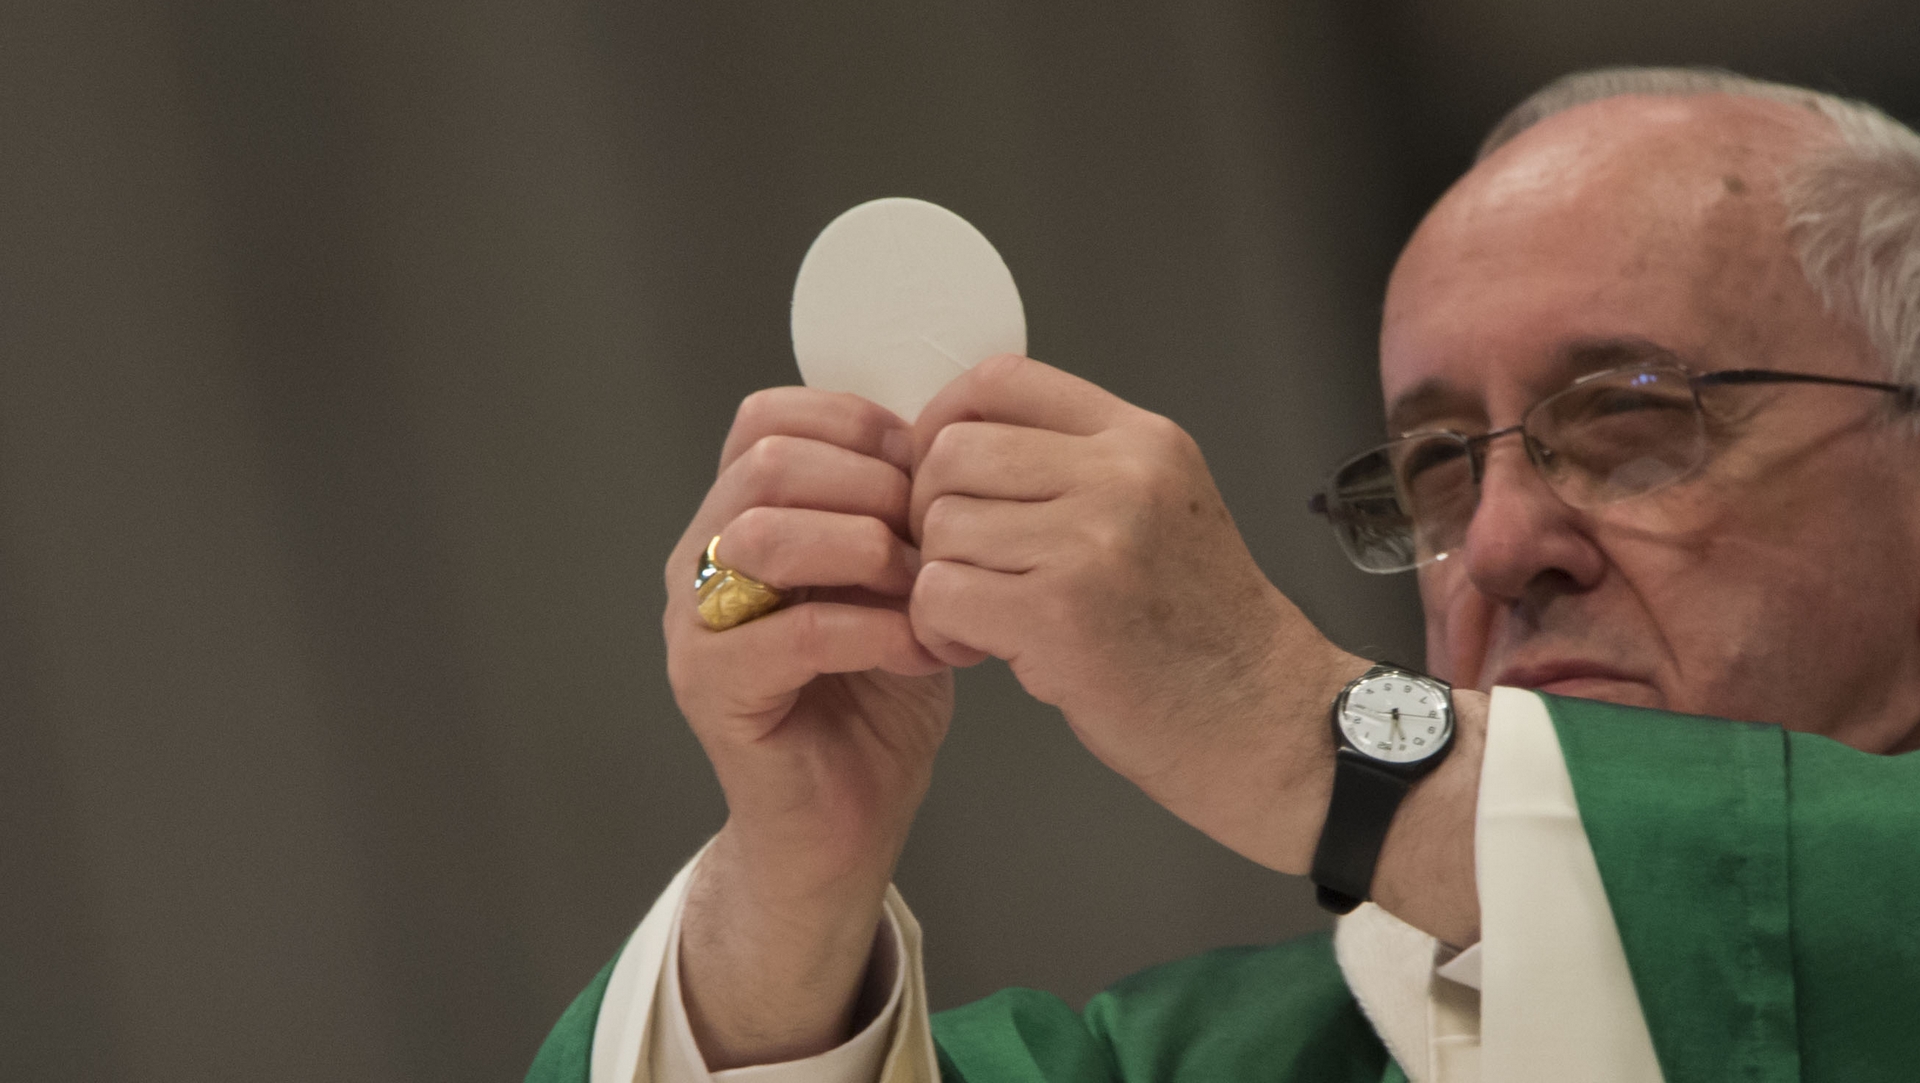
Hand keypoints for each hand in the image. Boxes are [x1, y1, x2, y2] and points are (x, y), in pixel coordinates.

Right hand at [663, 388, 950, 1066]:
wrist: (844, 821)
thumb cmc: (873, 697)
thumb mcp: (893, 583)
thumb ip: (895, 513)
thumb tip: (944, 446)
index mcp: (737, 515)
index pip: (768, 418)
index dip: (858, 426)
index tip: (929, 467)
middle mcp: (700, 558)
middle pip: (766, 463)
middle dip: (869, 486)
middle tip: (934, 535)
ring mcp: (694, 624)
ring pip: (763, 534)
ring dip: (865, 549)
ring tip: (924, 590)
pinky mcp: (714, 690)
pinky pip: (792, 632)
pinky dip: (873, 631)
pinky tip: (922, 649)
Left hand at [905, 355, 1363, 874]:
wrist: (1262, 718)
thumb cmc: (1201, 628)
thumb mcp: (1161, 506)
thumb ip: (1076, 467)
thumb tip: (956, 450)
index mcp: (1140, 439)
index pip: (1001, 379)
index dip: (943, 420)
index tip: (939, 472)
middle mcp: (1120, 476)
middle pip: (953, 452)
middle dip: (930, 511)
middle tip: (959, 563)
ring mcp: (1091, 542)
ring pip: (941, 527)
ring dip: (938, 579)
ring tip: (981, 617)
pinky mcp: (1059, 615)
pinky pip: (940, 594)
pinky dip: (939, 629)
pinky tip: (979, 649)